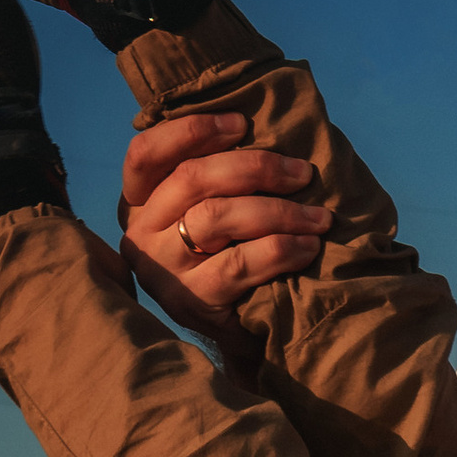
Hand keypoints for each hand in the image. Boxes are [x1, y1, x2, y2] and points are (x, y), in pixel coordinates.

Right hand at [119, 108, 330, 329]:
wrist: (238, 332)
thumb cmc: (229, 257)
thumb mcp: (209, 212)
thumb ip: (213, 177)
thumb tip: (254, 124)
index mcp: (138, 203)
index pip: (145, 154)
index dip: (192, 131)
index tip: (242, 123)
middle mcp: (140, 234)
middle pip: (192, 179)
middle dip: (256, 168)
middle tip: (302, 173)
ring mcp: (163, 270)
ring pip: (216, 218)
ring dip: (278, 211)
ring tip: (318, 216)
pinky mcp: (193, 302)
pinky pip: (240, 264)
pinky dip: (281, 250)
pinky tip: (308, 246)